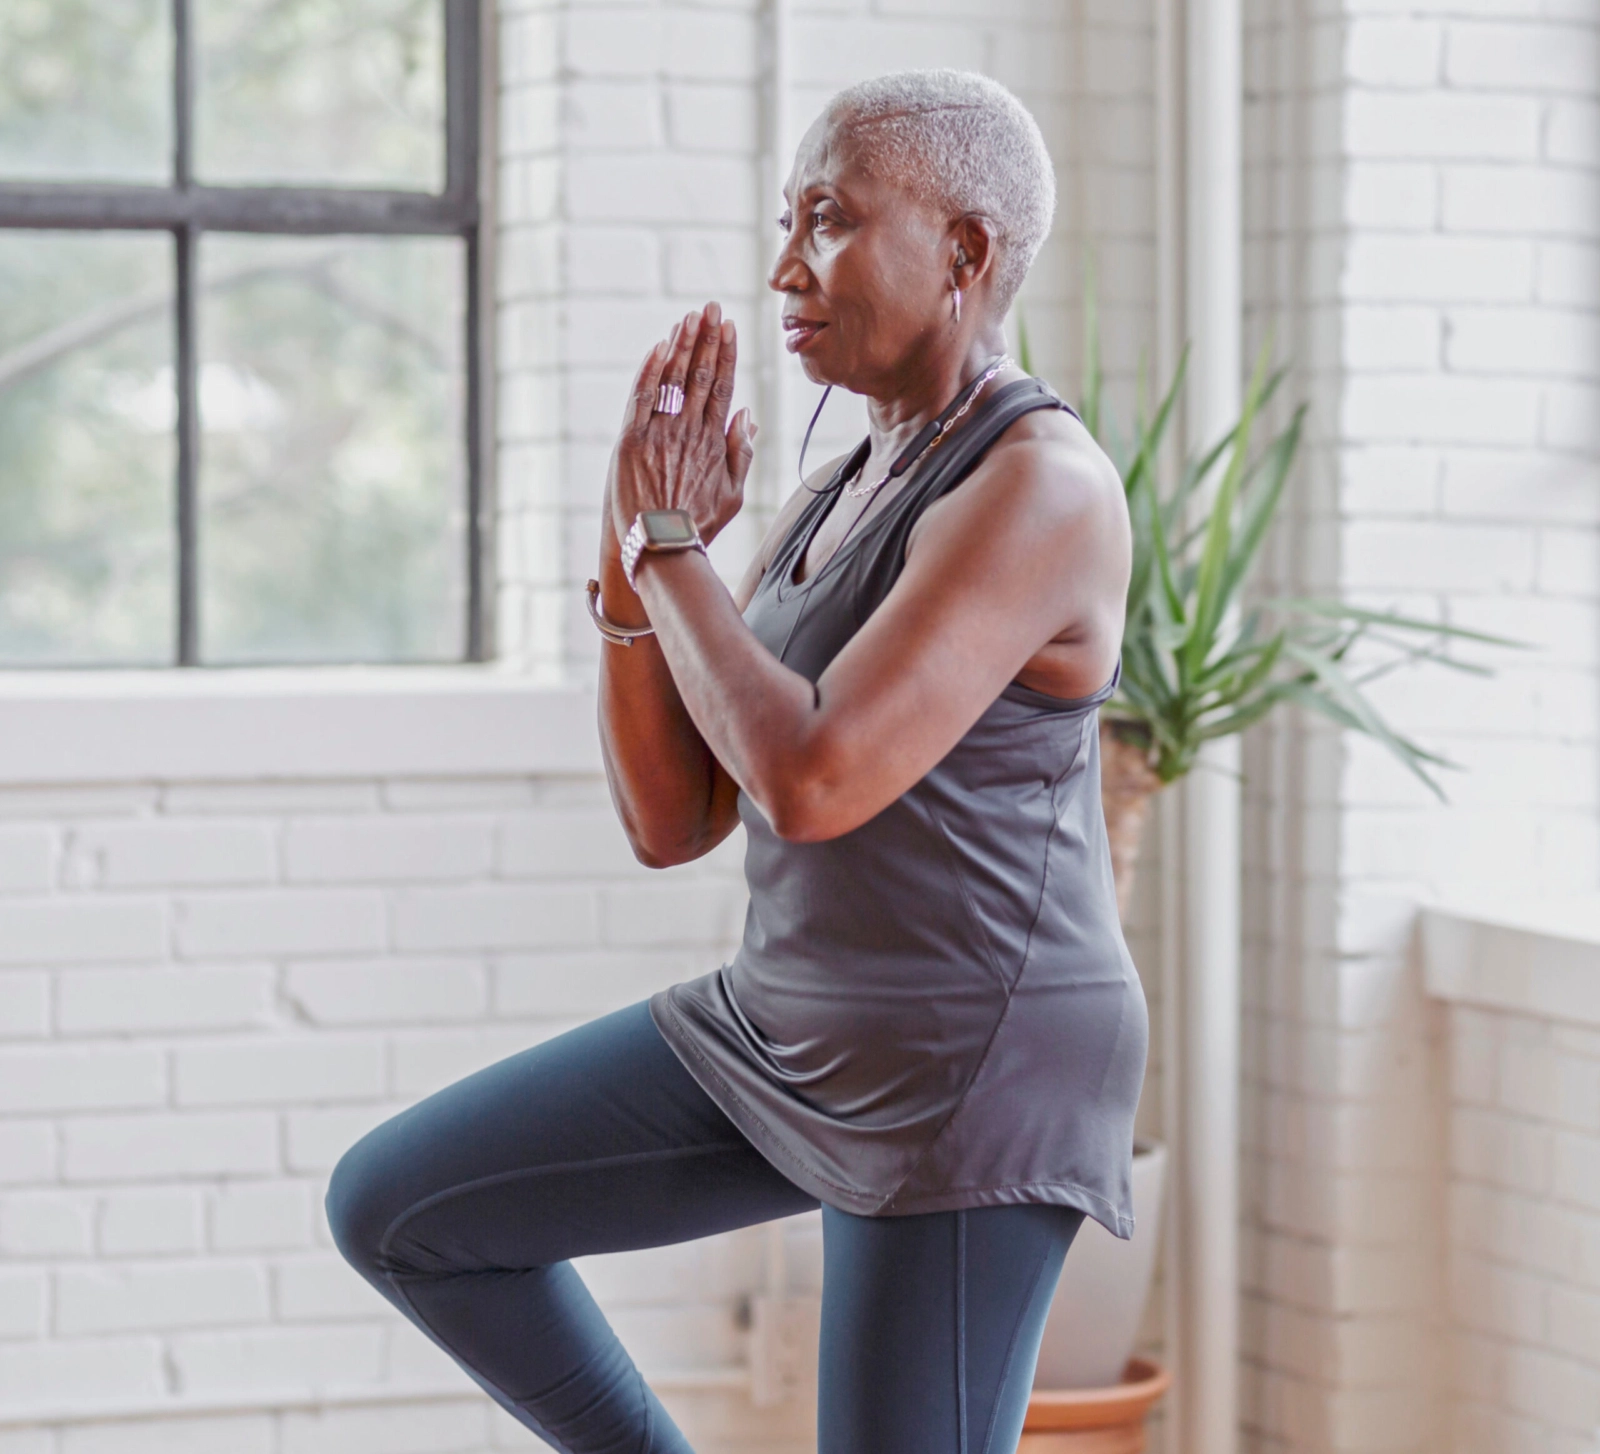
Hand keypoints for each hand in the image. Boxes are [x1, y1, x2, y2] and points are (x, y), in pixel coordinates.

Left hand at [606, 301, 756, 554]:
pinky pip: (642, 397)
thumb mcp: (734, 495)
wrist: (662, 545)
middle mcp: (689, 431)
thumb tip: (747, 414)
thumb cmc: (698, 525)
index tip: (730, 328)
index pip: (723, 387)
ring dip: (681, 345)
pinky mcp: (632, 441)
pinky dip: (650, 370)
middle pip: (701, 374)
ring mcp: (660, 434)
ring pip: (673, 379)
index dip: (727, 354)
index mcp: (715, 441)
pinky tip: (658, 346)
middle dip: (707, 338)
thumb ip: (742, 452)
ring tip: (688, 317)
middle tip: (710, 308)